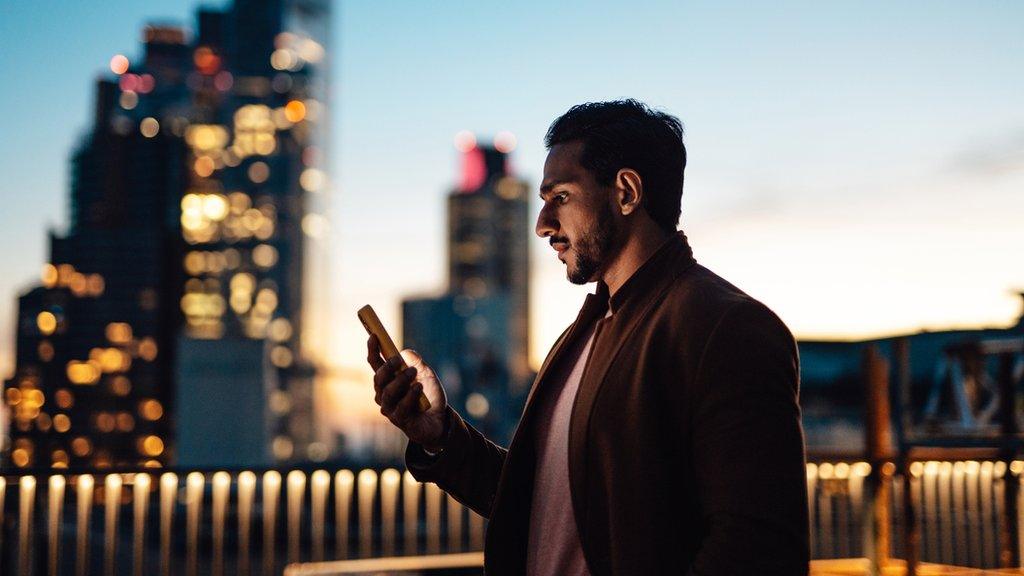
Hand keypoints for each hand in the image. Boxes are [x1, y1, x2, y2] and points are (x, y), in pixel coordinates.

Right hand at [367, 335, 448, 450]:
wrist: (440, 419)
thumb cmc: (429, 396)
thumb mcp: (427, 374)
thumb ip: (416, 362)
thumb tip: (404, 353)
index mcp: (388, 380)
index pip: (375, 364)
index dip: (373, 350)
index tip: (374, 335)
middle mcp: (384, 393)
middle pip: (378, 378)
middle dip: (387, 367)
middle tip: (398, 360)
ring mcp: (389, 408)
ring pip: (387, 392)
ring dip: (400, 380)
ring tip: (414, 374)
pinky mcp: (398, 420)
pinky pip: (400, 407)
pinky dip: (410, 395)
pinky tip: (419, 388)